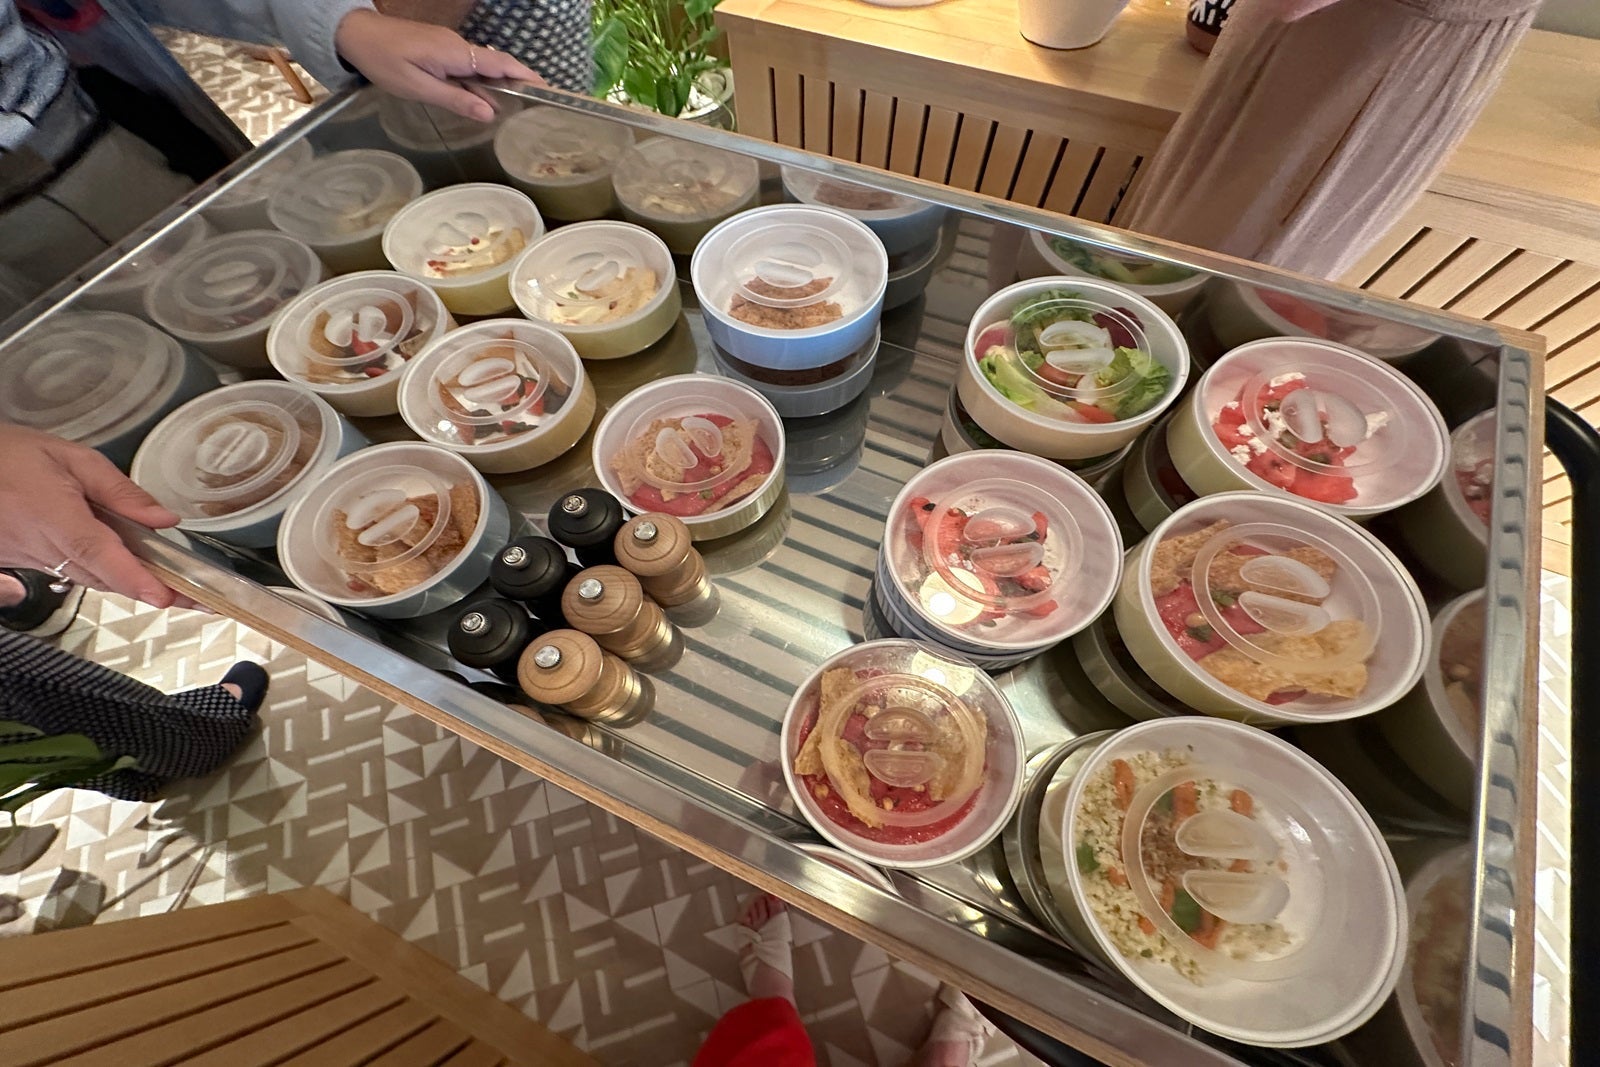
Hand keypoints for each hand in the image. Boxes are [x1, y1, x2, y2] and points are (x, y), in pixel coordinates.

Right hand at [0, 424, 183, 608]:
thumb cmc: (10, 453)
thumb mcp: (70, 456)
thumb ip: (119, 490)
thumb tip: (164, 519)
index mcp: (53, 515)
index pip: (99, 553)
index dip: (133, 578)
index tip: (164, 595)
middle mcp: (38, 544)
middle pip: (101, 576)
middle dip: (149, 589)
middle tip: (198, 599)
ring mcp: (25, 560)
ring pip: (86, 579)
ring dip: (127, 584)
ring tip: (173, 587)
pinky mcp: (17, 564)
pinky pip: (65, 574)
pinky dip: (97, 573)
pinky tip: (123, 571)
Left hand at [334, 10, 546, 122]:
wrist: (356, 33)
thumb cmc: (384, 62)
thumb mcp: (419, 88)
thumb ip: (456, 100)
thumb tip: (489, 113)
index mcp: (456, 54)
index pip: (501, 65)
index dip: (526, 77)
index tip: (547, 90)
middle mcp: (458, 46)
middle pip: (497, 64)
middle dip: (519, 81)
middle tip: (538, 102)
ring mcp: (450, 45)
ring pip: (482, 66)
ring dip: (498, 84)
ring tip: (516, 107)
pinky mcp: (440, 47)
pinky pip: (468, 64)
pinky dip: (480, 81)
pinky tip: (482, 98)